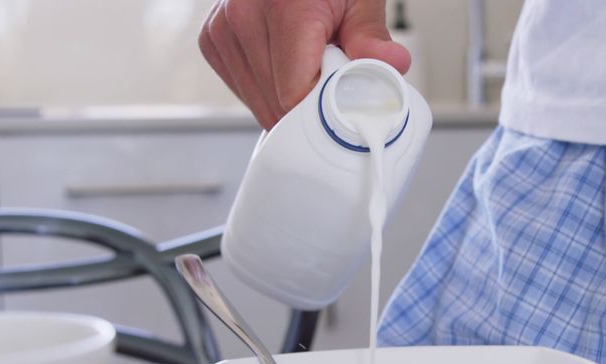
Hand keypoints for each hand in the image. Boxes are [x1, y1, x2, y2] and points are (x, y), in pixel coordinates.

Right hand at [199, 0, 409, 128]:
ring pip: (257, 102)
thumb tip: (393, 63)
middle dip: (308, 105)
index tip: (342, 105)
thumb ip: (371, 36)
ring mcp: (224, 30)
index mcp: (284, 8)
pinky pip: (243, 90)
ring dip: (286, 99)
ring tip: (306, 64)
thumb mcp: (360, 0)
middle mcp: (244, 16)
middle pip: (276, 104)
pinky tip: (284, 66)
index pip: (294, 94)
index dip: (323, 110)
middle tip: (329, 76)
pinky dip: (267, 90)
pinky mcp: (213, 41)